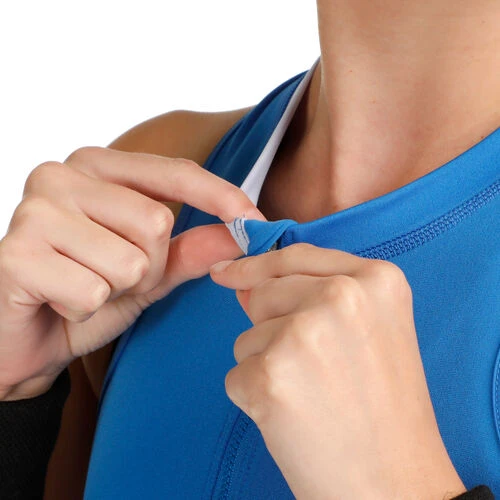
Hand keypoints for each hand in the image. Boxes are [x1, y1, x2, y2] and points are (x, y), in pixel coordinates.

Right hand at [0, 146, 263, 399]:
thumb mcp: (149, 271)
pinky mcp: (16, 253)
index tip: (254, 219)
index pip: (174, 172)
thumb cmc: (85, 292)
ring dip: (118, 290)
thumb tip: (243, 231)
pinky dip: (85, 309)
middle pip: (156, 223)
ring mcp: (34, 210)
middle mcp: (61, 175)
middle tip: (115, 279)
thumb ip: (193, 249)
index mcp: (96, 166)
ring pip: (130, 261)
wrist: (24, 337)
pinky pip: (93, 291)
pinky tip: (58, 301)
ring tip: (85, 288)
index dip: (219, 196)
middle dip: (149, 268)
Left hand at [210, 243, 465, 499]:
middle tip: (313, 369)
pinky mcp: (271, 374)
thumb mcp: (370, 331)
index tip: (226, 271)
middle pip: (263, 292)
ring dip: (267, 365)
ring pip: (248, 335)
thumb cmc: (384, 411)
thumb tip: (242, 282)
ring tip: (312, 397)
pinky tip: (294, 418)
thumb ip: (311, 295)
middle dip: (270, 326)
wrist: (394, 485)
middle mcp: (341, 296)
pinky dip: (256, 396)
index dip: (257, 264)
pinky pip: (237, 373)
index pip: (296, 256)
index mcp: (376, 280)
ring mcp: (304, 333)